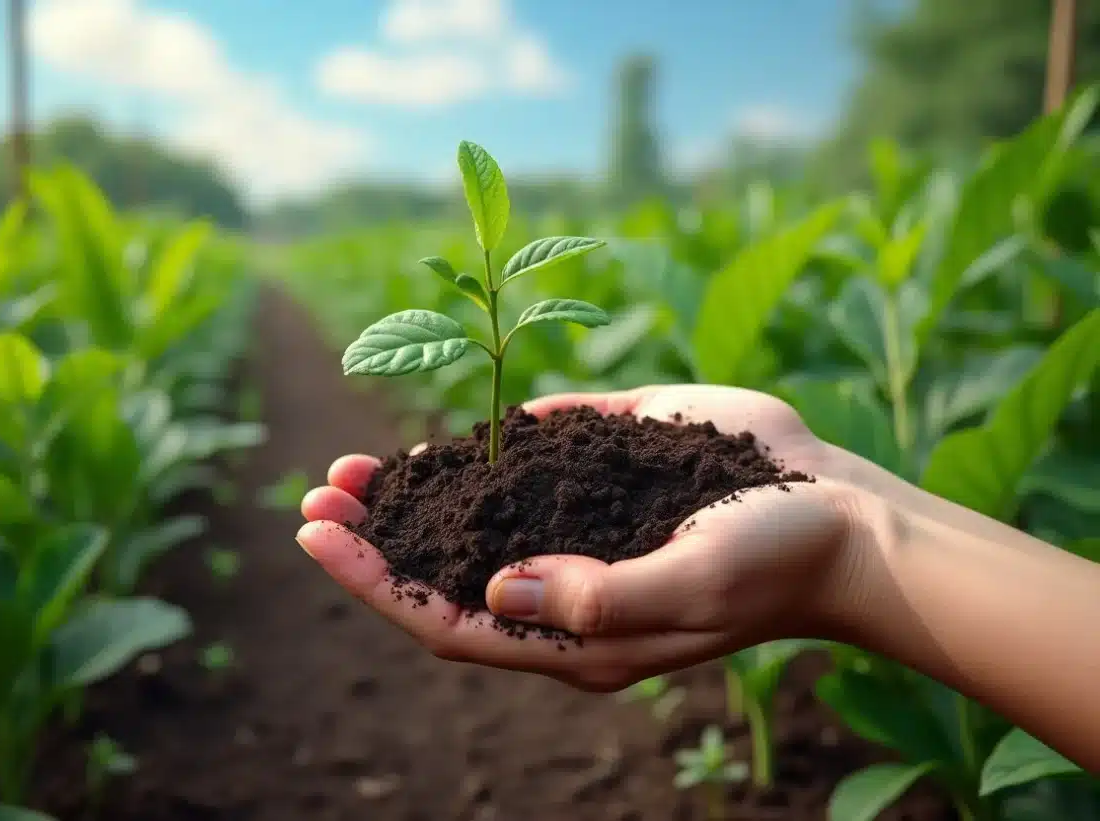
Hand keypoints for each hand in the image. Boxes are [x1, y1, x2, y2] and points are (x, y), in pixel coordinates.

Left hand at [298, 385, 870, 691]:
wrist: (842, 514)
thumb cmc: (777, 558)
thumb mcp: (693, 582)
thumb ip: (598, 596)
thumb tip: (497, 586)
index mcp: (579, 636)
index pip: (449, 619)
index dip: (376, 580)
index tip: (317, 533)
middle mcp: (568, 590)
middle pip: (447, 574)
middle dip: (377, 537)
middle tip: (320, 489)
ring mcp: (585, 534)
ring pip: (476, 525)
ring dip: (414, 497)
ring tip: (357, 466)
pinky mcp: (606, 479)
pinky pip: (529, 475)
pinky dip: (480, 459)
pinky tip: (446, 444)